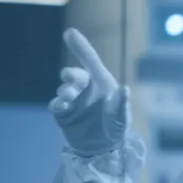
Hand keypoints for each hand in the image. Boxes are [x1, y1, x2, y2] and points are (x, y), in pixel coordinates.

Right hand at [49, 28, 130, 156]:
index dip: (80, 47)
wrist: (103, 149)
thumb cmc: (115, 127)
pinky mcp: (63, 114)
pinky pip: (56, 105)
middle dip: (72, 75)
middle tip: (69, 77)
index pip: (90, 61)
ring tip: (68, 95)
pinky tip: (61, 105)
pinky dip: (57, 103)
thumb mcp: (121, 118)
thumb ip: (122, 104)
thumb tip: (125, 89)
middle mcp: (85, 88)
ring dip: (65, 90)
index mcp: (101, 83)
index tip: (69, 33)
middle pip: (75, 75)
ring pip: (65, 89)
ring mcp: (73, 100)